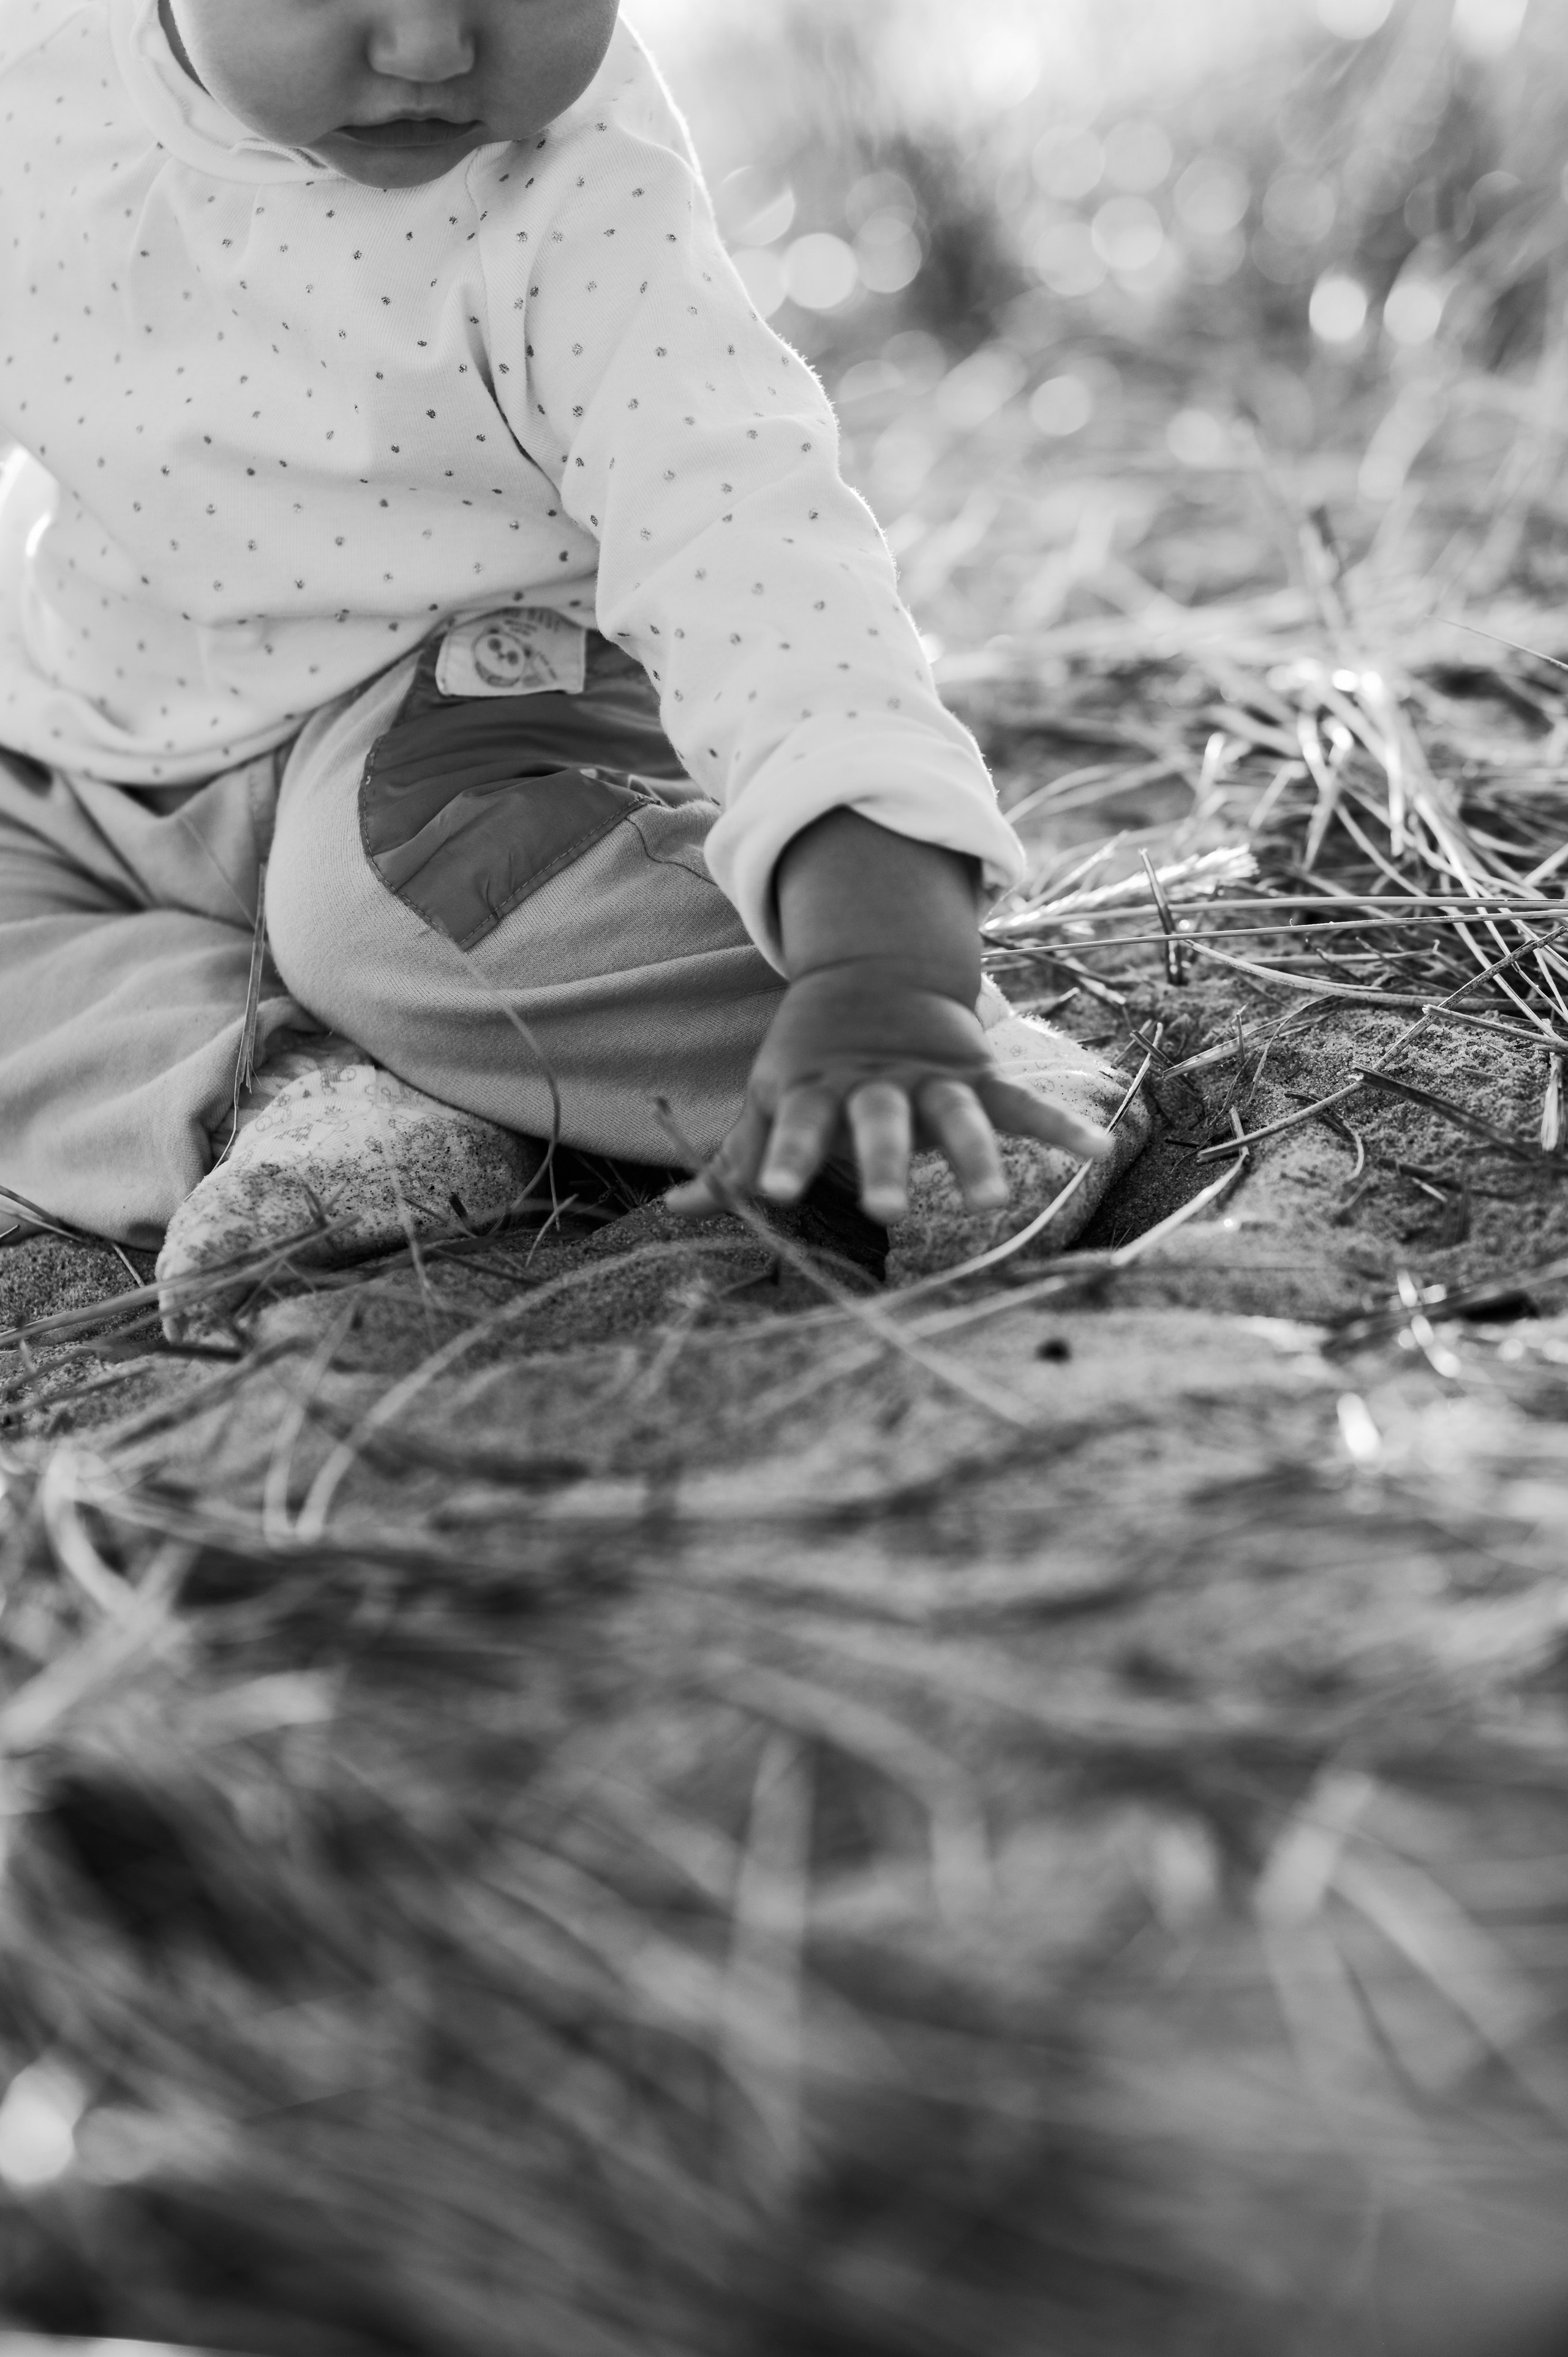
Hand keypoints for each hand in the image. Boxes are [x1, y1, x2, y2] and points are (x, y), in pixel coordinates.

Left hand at [665, 957, 1114, 1223]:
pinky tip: (1096, 1152)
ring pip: (956, 1118)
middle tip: (886, 1210)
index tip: (775, 1193)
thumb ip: (736, 1156)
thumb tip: (674, 1207)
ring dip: (975, 1159)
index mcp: (815, 1091)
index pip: (792, 1128)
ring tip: (994, 1205)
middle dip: (884, 1163)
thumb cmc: (812, 1056)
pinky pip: (1020, 1104)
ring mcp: (929, 1079)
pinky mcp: (974, 1074)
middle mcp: (875, 1085)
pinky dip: (1058, 1126)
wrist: (875, 972)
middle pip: (880, 1123)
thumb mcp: (769, 1095)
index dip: (782, 1158)